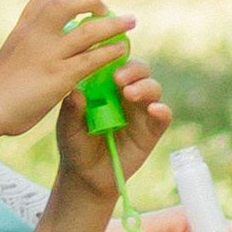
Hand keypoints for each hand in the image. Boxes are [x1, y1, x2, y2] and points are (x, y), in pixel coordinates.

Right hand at [0, 0, 140, 142]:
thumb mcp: (13, 50)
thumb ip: (31, 39)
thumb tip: (50, 36)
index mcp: (23, 26)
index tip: (82, 7)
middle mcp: (36, 34)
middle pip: (69, 3)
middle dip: (93, 2)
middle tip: (109, 11)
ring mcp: (48, 54)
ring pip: (88, 31)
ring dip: (113, 25)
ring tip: (130, 23)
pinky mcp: (59, 77)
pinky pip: (91, 59)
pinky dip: (109, 52)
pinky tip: (121, 51)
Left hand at [54, 60, 170, 202]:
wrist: (87, 175)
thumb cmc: (75, 143)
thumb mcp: (67, 127)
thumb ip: (71, 110)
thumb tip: (75, 93)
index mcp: (105, 84)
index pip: (115, 61)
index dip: (114, 56)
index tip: (105, 58)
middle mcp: (125, 92)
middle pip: (139, 69)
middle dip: (132, 70)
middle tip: (118, 79)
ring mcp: (141, 110)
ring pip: (153, 87)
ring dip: (144, 87)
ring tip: (130, 94)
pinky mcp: (152, 129)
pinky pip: (164, 115)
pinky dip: (162, 110)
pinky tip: (154, 110)